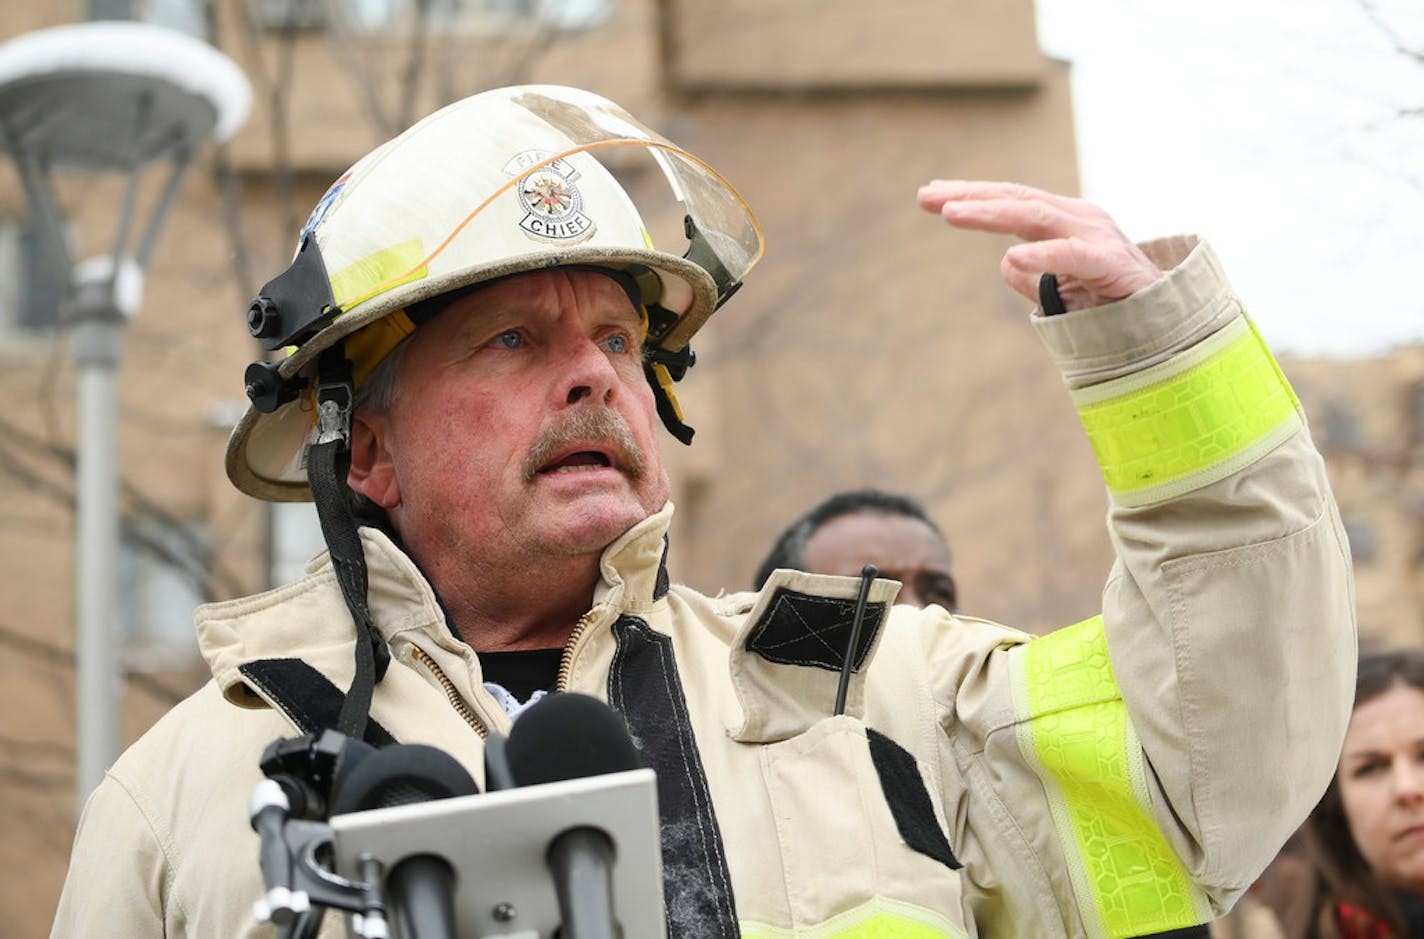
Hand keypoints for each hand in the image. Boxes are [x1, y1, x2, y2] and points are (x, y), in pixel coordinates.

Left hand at [916, 180, 1162, 311]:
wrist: (1167, 323)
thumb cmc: (1112, 304)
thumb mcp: (1061, 291)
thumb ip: (1033, 277)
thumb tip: (1005, 262)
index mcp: (1063, 222)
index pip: (1009, 201)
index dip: (970, 196)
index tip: (928, 195)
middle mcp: (1078, 219)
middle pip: (1015, 199)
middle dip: (968, 195)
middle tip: (926, 196)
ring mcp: (1096, 237)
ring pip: (1035, 216)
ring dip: (990, 213)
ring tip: (951, 213)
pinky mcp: (1112, 264)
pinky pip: (1072, 255)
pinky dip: (1042, 255)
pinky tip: (1011, 255)